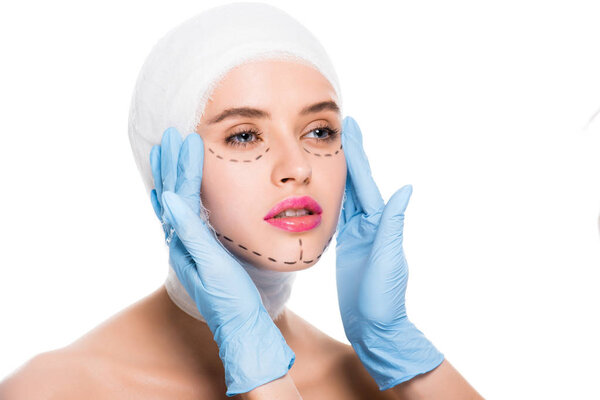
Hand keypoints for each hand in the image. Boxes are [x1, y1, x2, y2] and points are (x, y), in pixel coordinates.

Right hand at [149, 128, 294, 396]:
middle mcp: (185, 241)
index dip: (176, 170)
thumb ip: (211, 231)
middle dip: (170, 164)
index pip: (181, 196)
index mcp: (193, 236)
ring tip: (173, 146)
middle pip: (173, 195)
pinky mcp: (203, 264)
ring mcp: (190, 252)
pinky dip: (178, 215)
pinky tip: (170, 194)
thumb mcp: (224, 252)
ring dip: (173, 176)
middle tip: (170, 135)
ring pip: (177, 207)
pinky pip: (188, 235)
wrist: (240, 322)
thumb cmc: (236, 288)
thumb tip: (205, 207)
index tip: (177, 143)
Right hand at [335, 117, 443, 390]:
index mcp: (378, 224)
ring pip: (346, 194)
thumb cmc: (384, 298)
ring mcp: (357, 234)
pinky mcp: (346, 245)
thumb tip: (405, 189)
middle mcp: (369, 224)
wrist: (374, 326)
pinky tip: (325, 185)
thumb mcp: (389, 260)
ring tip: (330, 147)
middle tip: (340, 126)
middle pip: (356, 181)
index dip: (356, 154)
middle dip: (348, 153)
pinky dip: (332, 196)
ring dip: (339, 170)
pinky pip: (337, 214)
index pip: (365, 182)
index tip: (349, 126)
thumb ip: (393, 225)